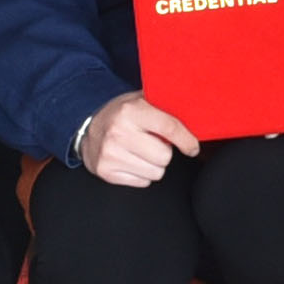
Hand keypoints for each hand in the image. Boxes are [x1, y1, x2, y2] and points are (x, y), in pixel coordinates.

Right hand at [78, 93, 192, 188]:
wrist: (87, 129)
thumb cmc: (121, 115)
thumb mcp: (139, 100)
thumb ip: (164, 105)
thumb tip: (196, 110)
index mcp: (131, 110)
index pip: (169, 127)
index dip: (187, 140)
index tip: (192, 147)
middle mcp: (119, 132)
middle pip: (165, 156)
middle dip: (164, 152)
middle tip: (155, 144)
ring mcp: (110, 154)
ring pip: (156, 173)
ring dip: (154, 165)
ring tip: (142, 152)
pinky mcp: (106, 171)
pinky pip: (143, 182)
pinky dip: (142, 175)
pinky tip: (132, 161)